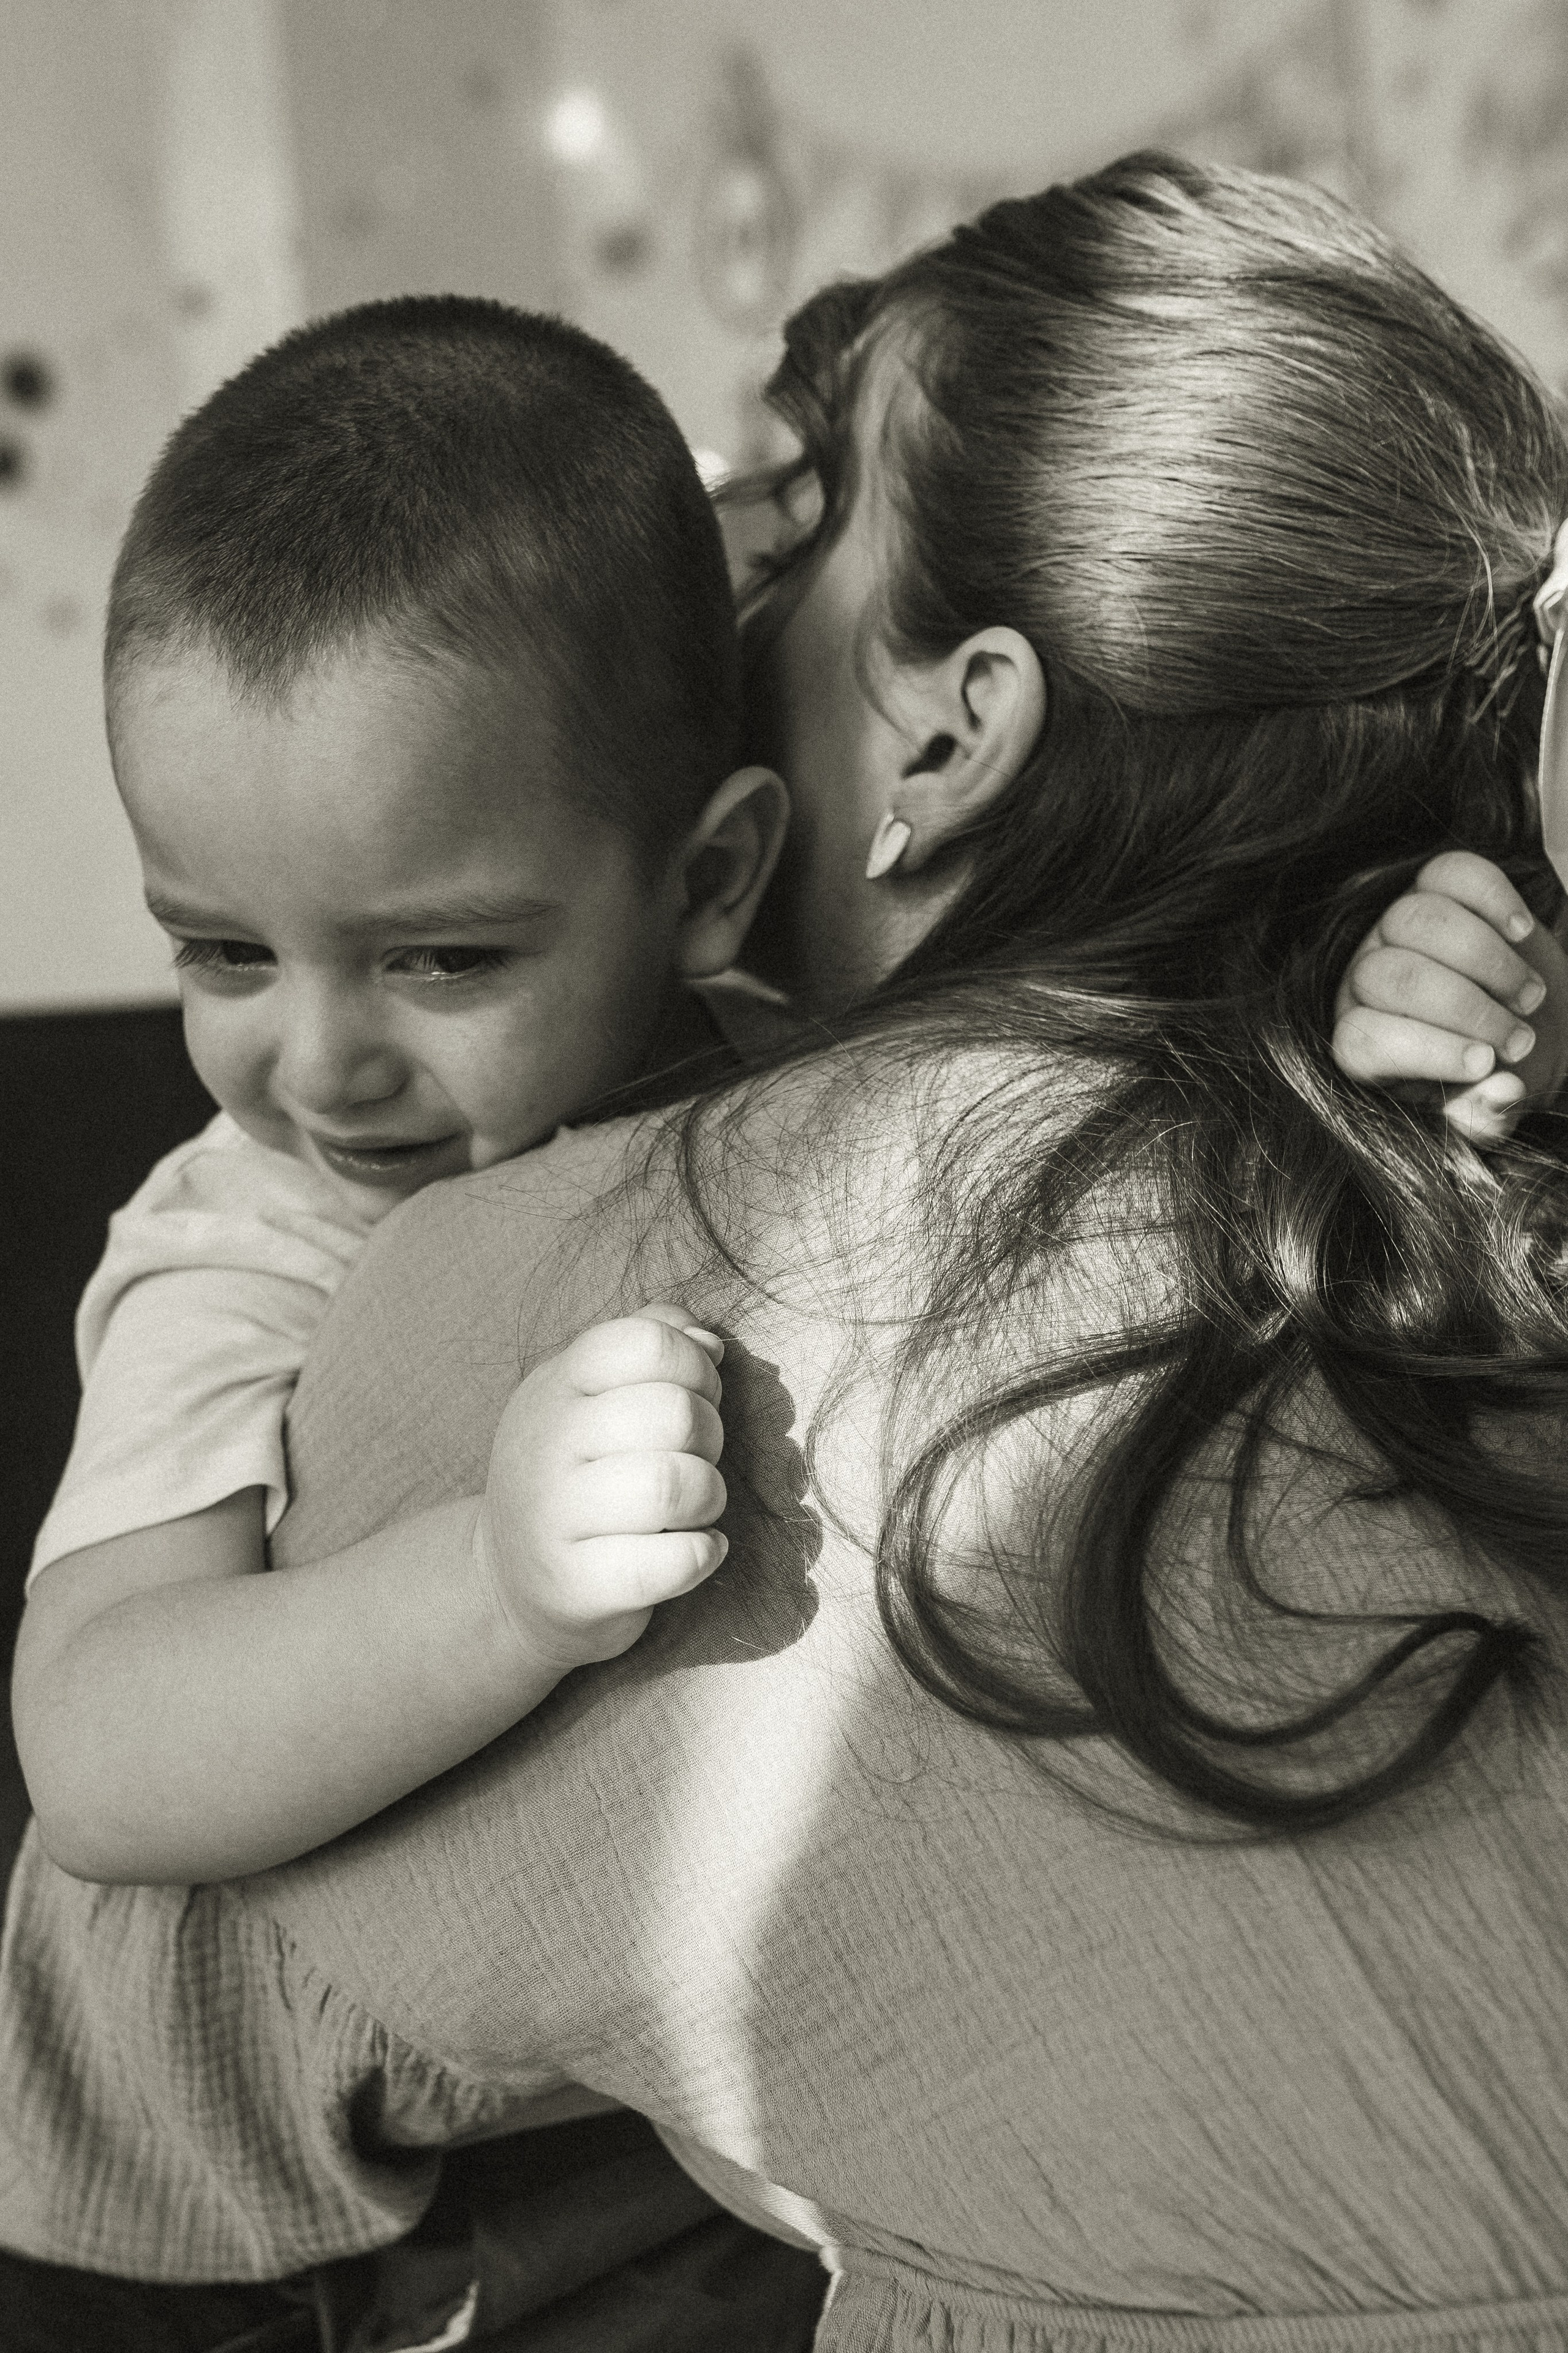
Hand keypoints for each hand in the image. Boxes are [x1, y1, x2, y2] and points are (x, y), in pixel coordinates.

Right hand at [473, 1302, 727, 1674]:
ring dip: (709, 1495)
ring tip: (696, 1506)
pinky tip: (696, 1549)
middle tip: (694, 1459)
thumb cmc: (579, 1473)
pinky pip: (673, 1562)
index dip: (695, 1366)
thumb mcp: (595, 1394)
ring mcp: (554, 1519)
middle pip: (674, 1413)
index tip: (694, 1395)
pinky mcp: (577, 1587)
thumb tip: (708, 1341)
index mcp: (557, 1385)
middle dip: (710, 1437)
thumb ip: (652, 1345)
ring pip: (674, 1487)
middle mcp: (546, 1446)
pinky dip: (704, 1553)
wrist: (507, 1580)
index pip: (646, 1342)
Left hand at [1333, 852, 1567, 1142]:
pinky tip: (1523, 932)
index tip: (1487, 1063)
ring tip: (1530, 997)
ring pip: (1416, 917)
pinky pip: (1451, 872)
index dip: (1425, 1050)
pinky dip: (1494, 897)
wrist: (1527, 1027)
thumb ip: (1486, 1118)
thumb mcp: (1487, 1114)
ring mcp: (1393, 927)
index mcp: (1359, 1045)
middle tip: (1519, 1039)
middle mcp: (1363, 980)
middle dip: (1465, 1008)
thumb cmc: (1494, 1077)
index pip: (1364, 1037)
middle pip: (1390, 975)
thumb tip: (1502, 1092)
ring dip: (1486, 958)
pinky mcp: (1432, 887)